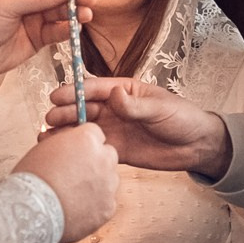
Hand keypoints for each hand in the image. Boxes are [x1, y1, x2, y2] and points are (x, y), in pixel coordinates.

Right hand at [12, 124, 118, 242]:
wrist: (34, 209)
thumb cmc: (34, 179)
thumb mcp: (46, 148)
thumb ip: (65, 143)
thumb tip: (70, 147)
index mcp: (87, 139)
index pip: (95, 134)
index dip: (84, 145)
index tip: (76, 153)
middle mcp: (103, 158)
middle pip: (107, 156)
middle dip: (95, 163)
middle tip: (75, 174)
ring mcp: (109, 183)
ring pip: (109, 180)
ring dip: (96, 184)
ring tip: (72, 194)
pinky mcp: (108, 206)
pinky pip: (106, 202)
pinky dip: (94, 205)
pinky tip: (76, 207)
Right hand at [43, 76, 230, 176]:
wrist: (197, 146)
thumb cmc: (182, 118)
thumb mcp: (160, 109)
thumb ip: (135, 105)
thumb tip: (114, 94)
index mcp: (124, 90)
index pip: (95, 88)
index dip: (75, 92)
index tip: (57, 96)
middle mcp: (115, 108)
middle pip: (85, 108)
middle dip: (66, 112)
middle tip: (50, 118)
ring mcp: (114, 129)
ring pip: (84, 128)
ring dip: (66, 132)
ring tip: (46, 137)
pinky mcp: (115, 149)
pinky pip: (92, 148)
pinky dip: (77, 150)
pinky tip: (62, 153)